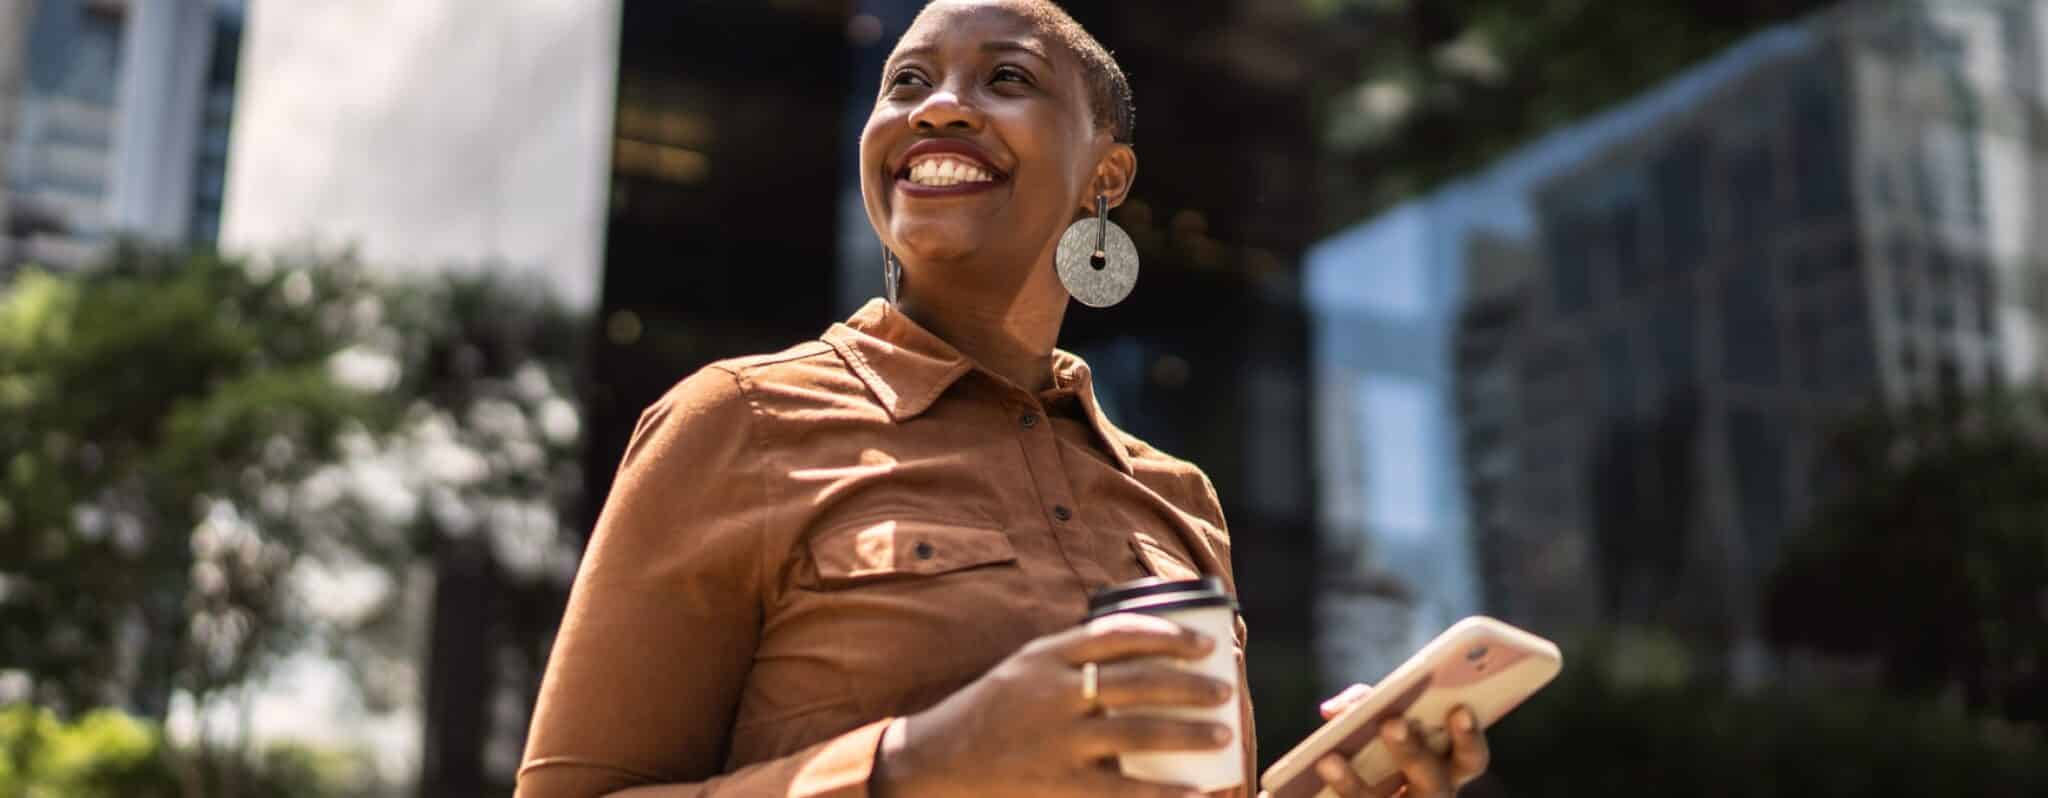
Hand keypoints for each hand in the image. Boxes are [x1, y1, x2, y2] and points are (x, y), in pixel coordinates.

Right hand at [872, 613, 1236, 797]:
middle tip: (1225, 689)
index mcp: (1046, 657)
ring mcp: (1056, 741)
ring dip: (1189, 732)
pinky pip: (1124, 789)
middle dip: (1191, 685)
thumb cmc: (991, 712)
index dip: (1168, 634)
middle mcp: (1053, 693)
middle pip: (1138, 681)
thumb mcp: (1024, 668)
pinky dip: (1164, 792)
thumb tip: (1144, 653)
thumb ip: (1073, 659)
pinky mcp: (1058, 785)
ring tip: (1221, 734)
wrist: (934, 762)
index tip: (1205, 642)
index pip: (1118, 633)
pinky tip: (1194, 793)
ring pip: (1139, 731)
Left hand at [1299, 684, 1489, 797]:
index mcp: (1445, 769)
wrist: (1345, 793)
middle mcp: (1430, 796)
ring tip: (1327, 760)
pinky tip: (1313, 771)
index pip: (1470, 759)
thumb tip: (1333, 710)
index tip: (1460, 709)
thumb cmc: (1375, 752)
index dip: (1469, 737)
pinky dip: (1334, 789)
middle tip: (1392, 723)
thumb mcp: (1376, 725)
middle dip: (1412, 750)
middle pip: (1431, 780)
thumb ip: (1362, 707)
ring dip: (1353, 783)